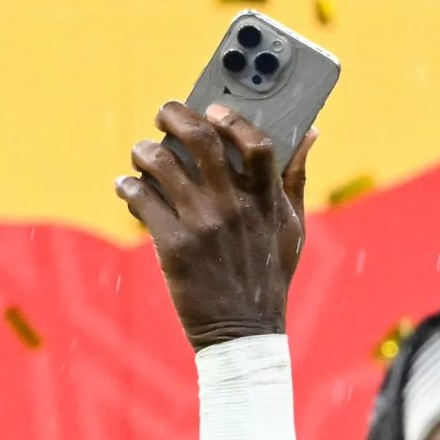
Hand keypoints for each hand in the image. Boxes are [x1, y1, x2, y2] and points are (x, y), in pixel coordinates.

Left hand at [117, 103, 313, 349]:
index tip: (214, 108)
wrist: (242, 330)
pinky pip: (142, 201)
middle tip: (165, 112)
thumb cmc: (269, 273)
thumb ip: (297, 177)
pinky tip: (127, 186)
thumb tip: (311, 131)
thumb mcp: (293, 226)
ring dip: (145, 151)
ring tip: (141, 152)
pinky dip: (129, 187)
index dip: (233, 120)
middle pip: (202, 141)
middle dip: (177, 117)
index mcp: (267, 199)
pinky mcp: (173, 246)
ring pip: (163, 166)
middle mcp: (235, 206)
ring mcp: (202, 225)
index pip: (256, 143)